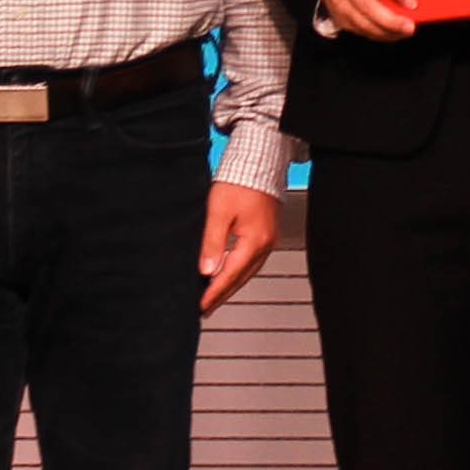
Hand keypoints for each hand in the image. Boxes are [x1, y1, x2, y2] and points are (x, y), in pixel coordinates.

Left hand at [198, 183, 281, 312]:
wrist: (259, 161)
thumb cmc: (240, 181)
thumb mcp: (218, 212)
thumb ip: (213, 242)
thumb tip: (206, 270)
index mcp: (254, 241)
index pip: (230, 276)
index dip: (213, 293)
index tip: (201, 306)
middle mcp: (265, 244)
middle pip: (240, 278)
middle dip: (221, 295)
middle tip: (205, 309)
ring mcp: (268, 240)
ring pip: (247, 272)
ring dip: (230, 285)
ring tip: (213, 296)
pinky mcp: (266, 233)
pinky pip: (251, 261)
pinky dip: (238, 272)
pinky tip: (228, 273)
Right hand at [319, 0, 423, 40]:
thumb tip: (413, 1)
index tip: (413, 4)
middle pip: (368, 6)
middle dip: (391, 21)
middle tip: (410, 27)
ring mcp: (339, 2)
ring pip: (365, 23)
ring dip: (388, 31)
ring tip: (405, 32)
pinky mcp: (339, 19)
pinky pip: (362, 31)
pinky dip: (380, 35)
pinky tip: (393, 33)